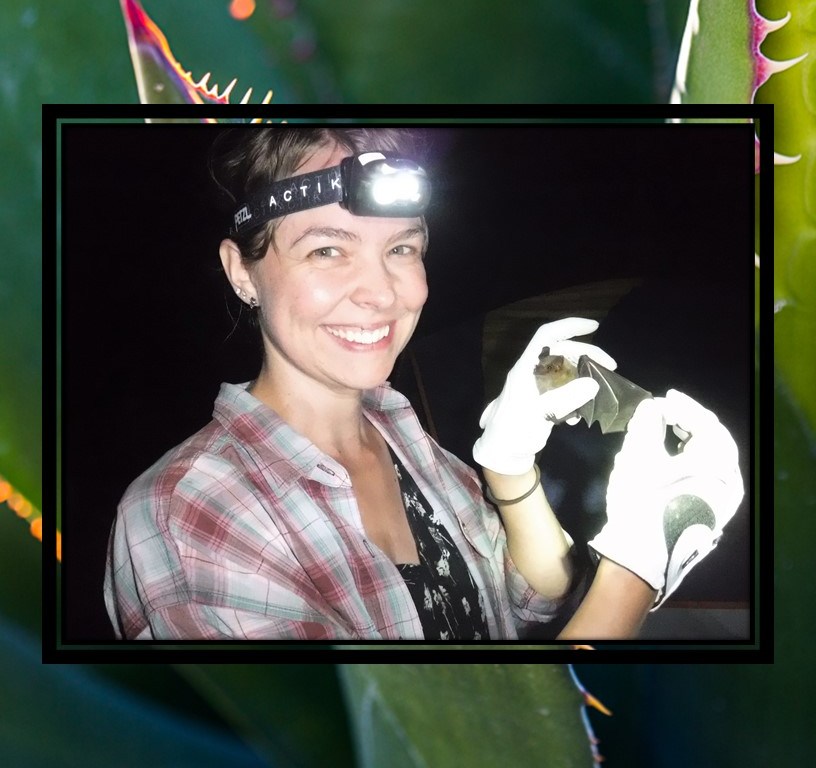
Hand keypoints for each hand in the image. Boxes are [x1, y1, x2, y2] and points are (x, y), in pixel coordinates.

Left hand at [472, 317, 616, 474]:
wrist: (502, 455)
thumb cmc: (513, 432)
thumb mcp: (538, 414)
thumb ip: (564, 398)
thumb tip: (593, 383)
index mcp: (525, 369)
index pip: (546, 336)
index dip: (569, 327)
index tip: (594, 327)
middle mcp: (531, 373)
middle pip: (562, 352)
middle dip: (587, 355)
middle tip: (611, 366)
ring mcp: (538, 387)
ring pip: (566, 372)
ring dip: (584, 378)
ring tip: (599, 392)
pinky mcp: (543, 402)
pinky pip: (565, 391)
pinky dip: (576, 398)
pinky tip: (579, 415)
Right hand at [589, 389, 743, 607]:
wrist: (640, 557)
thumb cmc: (641, 503)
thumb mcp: (638, 457)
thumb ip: (647, 424)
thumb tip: (652, 406)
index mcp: (717, 465)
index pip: (706, 423)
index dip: (682, 406)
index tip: (660, 398)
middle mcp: (729, 482)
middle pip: (715, 439)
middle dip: (690, 421)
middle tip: (666, 409)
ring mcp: (724, 500)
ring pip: (712, 458)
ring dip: (691, 439)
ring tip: (667, 428)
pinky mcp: (713, 512)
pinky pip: (708, 475)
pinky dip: (692, 460)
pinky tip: (672, 457)